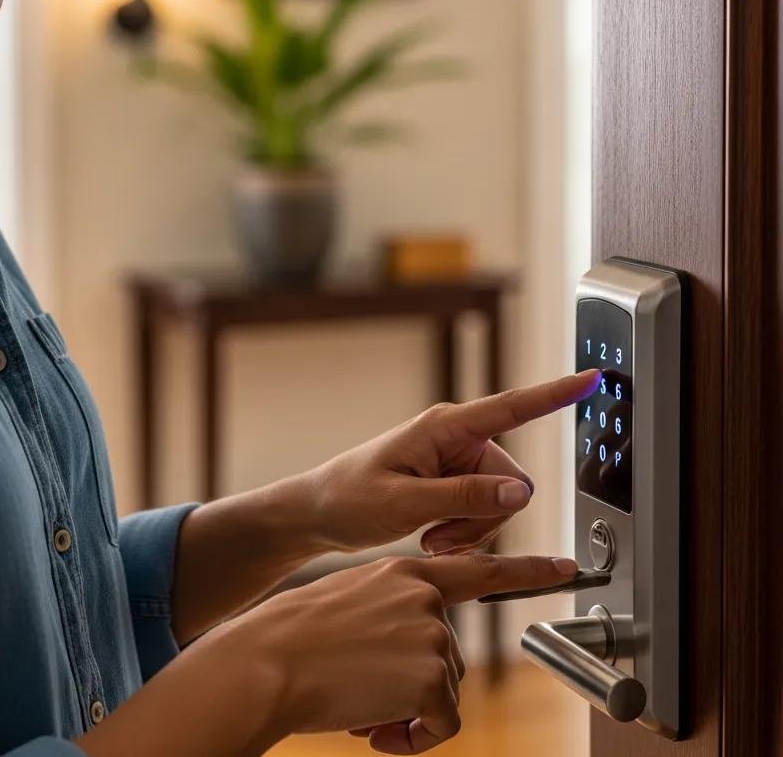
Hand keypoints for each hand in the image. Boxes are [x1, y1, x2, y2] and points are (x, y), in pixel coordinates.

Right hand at [210, 549, 578, 752]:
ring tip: (357, 703)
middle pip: (447, 659)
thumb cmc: (293, 639)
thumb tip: (420, 658)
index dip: (528, 569)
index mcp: (402, 572)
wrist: (267, 661)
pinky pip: (440, 725)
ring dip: (405, 713)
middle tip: (362, 695)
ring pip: (442, 694)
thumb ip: (393, 612)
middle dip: (413, 688)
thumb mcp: (350, 603)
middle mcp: (424, 595)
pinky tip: (371, 726)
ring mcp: (431, 631)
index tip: (568, 567)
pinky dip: (410, 739)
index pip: (478, 567)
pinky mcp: (431, 674)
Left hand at [303, 369, 601, 556]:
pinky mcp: (454, 481)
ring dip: (472, 530)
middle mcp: (458, 438)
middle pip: (512, 482)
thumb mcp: (405, 503)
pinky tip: (432, 535)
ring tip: (429, 536)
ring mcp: (457, 460)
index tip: (593, 377)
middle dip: (485, 519)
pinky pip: (486, 511)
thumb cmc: (350, 498)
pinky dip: (465, 531)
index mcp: (446, 427)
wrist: (321, 512)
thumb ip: (465, 497)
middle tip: (438, 536)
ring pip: (502, 503)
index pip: (512, 407)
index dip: (556, 394)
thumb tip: (522, 493)